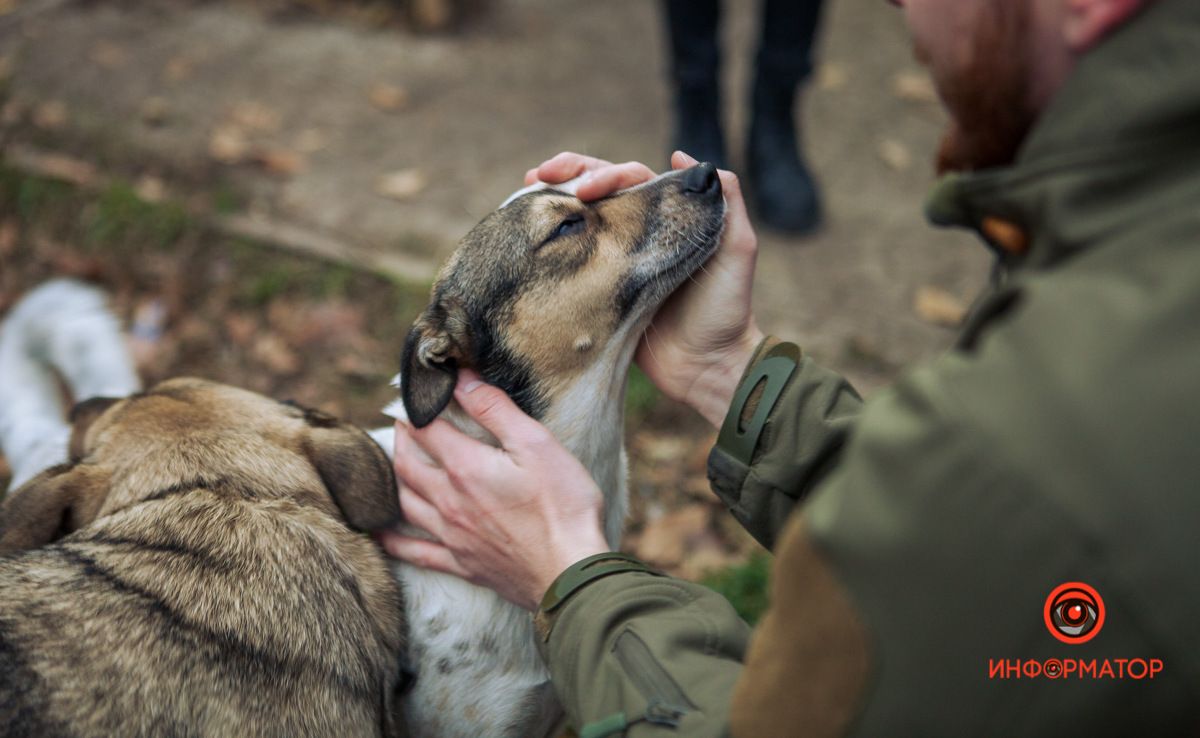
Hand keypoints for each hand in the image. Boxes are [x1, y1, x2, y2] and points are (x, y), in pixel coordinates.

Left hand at [376, 369, 609, 610]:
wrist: (570, 573)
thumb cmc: (563, 506)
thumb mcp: (537, 444)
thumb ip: (496, 410)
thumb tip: (462, 380)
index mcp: (466, 468)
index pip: (428, 428)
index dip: (420, 407)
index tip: (420, 393)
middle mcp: (448, 501)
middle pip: (407, 464)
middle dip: (403, 439)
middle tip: (406, 423)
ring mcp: (452, 535)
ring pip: (406, 502)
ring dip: (397, 478)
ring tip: (399, 462)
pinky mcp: (461, 563)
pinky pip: (415, 552)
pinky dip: (393, 540)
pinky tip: (381, 533)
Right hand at [531, 151, 764, 427]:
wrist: (707, 366)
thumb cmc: (725, 309)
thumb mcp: (738, 249)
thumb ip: (727, 201)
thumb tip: (684, 158)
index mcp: (671, 216)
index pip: (632, 178)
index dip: (606, 174)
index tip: (584, 188)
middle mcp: (641, 231)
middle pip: (602, 189)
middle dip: (572, 174)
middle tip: (539, 174)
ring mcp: (618, 259)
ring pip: (584, 216)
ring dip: (557, 197)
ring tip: (527, 188)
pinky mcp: (603, 287)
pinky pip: (575, 256)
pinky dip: (554, 239)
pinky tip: (533, 231)